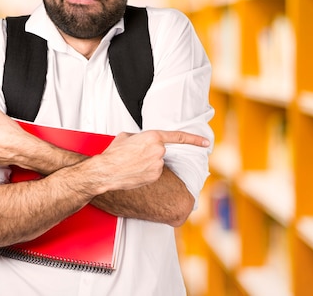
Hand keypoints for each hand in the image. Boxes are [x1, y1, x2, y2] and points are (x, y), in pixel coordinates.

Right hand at [90, 130, 208, 192]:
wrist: (107, 170)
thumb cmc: (114, 153)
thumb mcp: (126, 136)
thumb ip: (141, 136)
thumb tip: (143, 141)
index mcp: (153, 136)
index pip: (178, 137)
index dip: (194, 139)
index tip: (205, 142)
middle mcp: (159, 150)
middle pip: (161, 150)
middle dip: (150, 153)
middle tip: (134, 156)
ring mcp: (158, 164)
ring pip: (157, 162)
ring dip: (147, 162)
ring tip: (131, 163)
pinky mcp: (156, 176)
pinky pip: (154, 172)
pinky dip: (146, 172)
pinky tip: (135, 172)